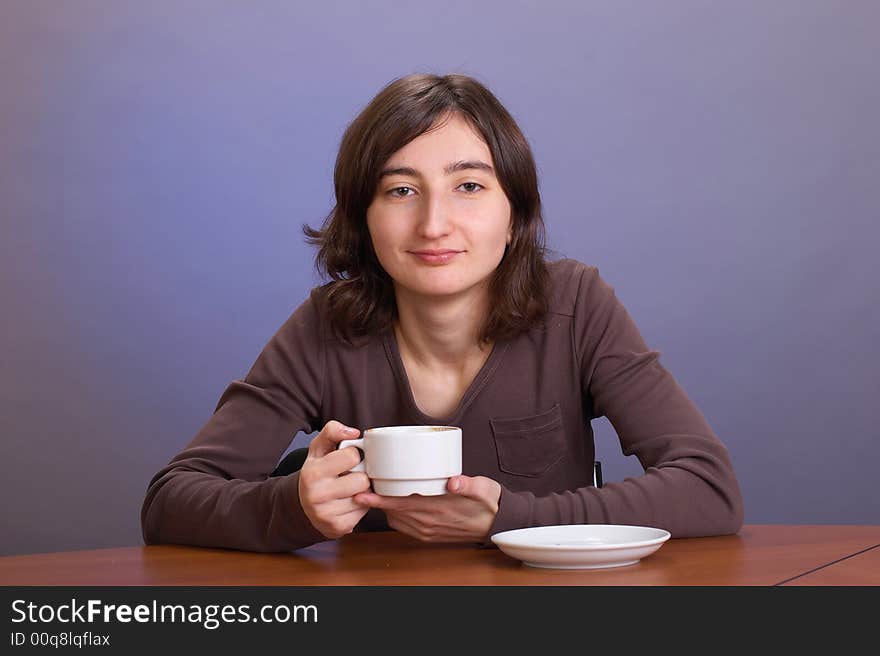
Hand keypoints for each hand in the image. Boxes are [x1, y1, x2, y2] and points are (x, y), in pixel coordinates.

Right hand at [298, 420, 371, 538]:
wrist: (303, 505)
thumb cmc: (316, 471)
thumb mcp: (319, 448)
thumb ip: (333, 431)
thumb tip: (353, 432)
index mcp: (313, 472)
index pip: (352, 456)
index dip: (353, 455)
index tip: (347, 459)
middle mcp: (317, 495)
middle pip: (362, 480)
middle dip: (360, 475)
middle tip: (350, 475)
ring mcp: (327, 514)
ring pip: (364, 497)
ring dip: (361, 492)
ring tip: (348, 489)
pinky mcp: (338, 528)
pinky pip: (363, 514)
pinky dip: (359, 507)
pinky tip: (348, 502)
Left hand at [354, 475, 501, 542]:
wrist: (496, 525)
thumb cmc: (487, 502)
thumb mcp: (483, 488)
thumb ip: (468, 484)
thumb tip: (455, 481)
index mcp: (438, 509)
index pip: (401, 504)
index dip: (380, 499)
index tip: (363, 492)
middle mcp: (429, 523)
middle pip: (393, 513)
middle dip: (376, 501)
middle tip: (362, 486)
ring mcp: (428, 531)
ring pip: (396, 520)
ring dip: (385, 509)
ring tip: (375, 494)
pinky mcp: (429, 536)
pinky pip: (404, 528)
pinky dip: (394, 517)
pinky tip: (393, 506)